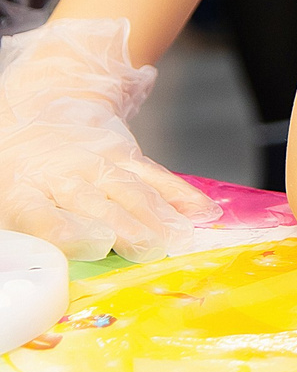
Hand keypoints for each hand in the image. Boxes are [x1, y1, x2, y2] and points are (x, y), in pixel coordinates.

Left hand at [0, 20, 216, 261]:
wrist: (36, 108)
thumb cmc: (13, 172)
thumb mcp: (3, 198)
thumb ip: (25, 227)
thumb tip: (42, 263)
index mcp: (21, 191)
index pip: (42, 216)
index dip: (70, 231)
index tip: (96, 245)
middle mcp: (63, 175)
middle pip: (97, 204)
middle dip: (127, 227)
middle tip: (150, 249)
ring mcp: (98, 161)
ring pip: (132, 190)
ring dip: (158, 215)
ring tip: (180, 238)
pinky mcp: (125, 153)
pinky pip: (155, 175)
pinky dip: (180, 194)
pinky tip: (201, 211)